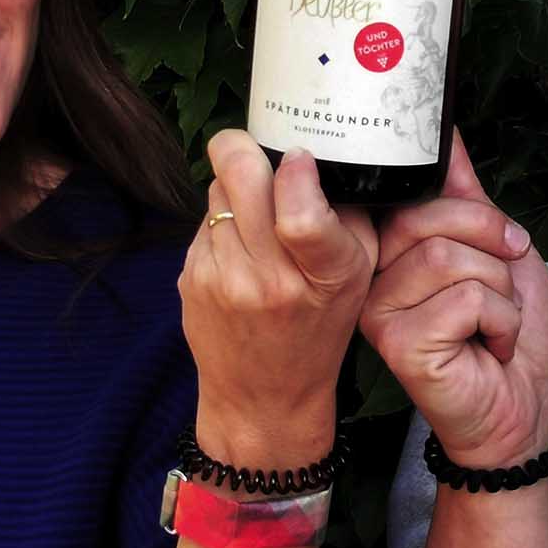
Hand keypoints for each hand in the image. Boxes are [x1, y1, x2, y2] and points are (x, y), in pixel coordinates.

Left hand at [178, 130, 377, 462]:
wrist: (262, 398)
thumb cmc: (318, 330)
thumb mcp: (358, 276)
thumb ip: (346, 213)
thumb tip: (317, 153)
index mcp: (323, 276)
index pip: (301, 213)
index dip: (295, 169)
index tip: (299, 158)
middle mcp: (268, 279)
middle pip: (241, 175)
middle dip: (245, 149)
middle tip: (257, 152)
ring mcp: (222, 278)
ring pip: (217, 190)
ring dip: (234, 187)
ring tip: (255, 211)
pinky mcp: (189, 278)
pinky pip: (204, 219)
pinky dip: (221, 220)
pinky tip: (238, 247)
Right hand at [359, 131, 547, 468]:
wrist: (525, 406)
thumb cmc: (510, 332)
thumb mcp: (497, 248)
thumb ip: (466, 193)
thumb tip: (445, 130)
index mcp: (389, 249)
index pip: (415, 192)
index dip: (471, 212)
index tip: (502, 242)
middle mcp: (372, 277)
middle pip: (430, 219)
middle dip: (493, 247)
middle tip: (506, 288)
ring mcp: (379, 311)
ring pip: (449, 258)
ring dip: (500, 291)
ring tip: (494, 323)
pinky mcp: (398, 344)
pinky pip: (464, 299)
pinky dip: (501, 320)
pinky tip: (489, 348)